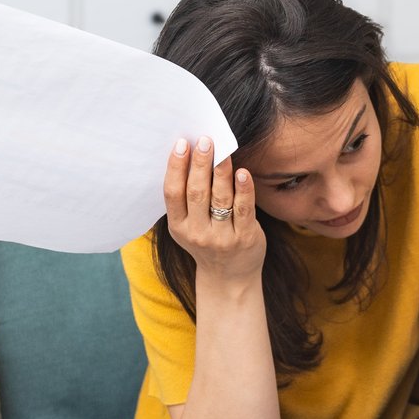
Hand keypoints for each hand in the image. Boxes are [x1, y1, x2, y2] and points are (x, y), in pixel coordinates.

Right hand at [162, 136, 262, 285]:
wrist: (229, 278)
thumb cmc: (207, 241)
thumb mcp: (188, 226)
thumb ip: (187, 198)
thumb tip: (190, 154)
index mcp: (179, 227)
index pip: (173, 193)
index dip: (176, 167)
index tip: (182, 144)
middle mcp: (198, 233)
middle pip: (197, 192)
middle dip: (200, 164)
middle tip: (205, 140)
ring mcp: (222, 237)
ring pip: (220, 198)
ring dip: (222, 172)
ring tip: (223, 150)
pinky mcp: (245, 238)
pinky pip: (244, 209)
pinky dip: (243, 189)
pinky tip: (243, 172)